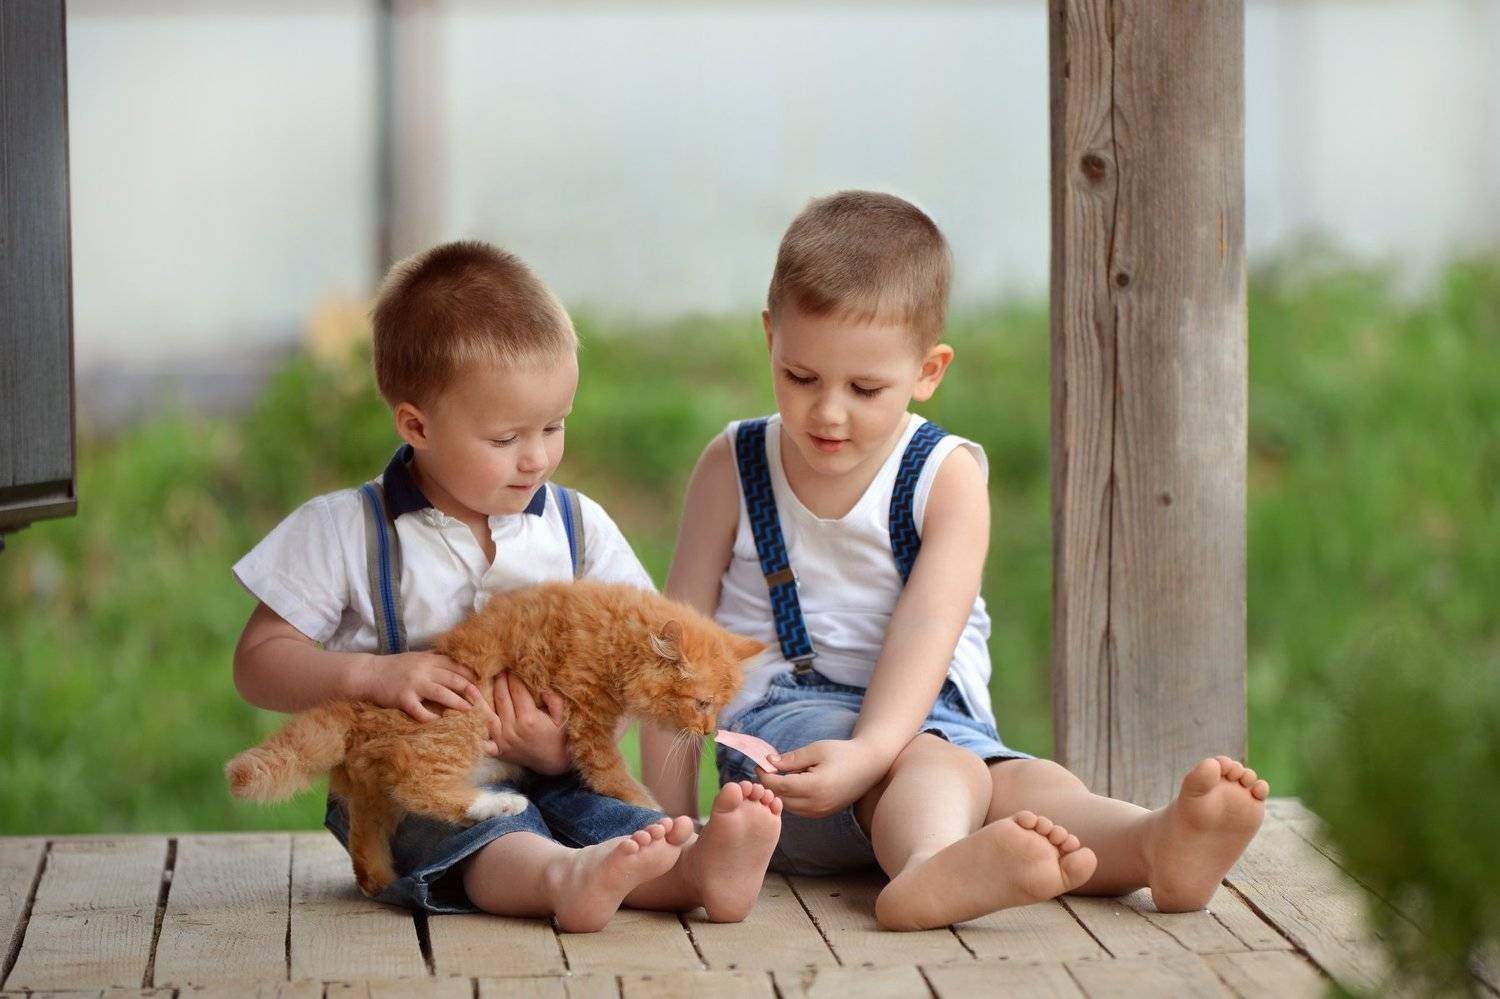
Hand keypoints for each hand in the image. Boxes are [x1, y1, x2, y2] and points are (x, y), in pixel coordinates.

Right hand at [352, 651, 480, 722]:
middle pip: (453, 679)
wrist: (367, 674)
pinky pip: (421, 711)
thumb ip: (435, 661)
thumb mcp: (416, 658)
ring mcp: (413, 684)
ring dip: (458, 703)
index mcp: (428, 659)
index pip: (456, 665)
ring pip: (442, 693)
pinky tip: (440, 722)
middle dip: (469, 689)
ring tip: (469, 710)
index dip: (471, 675)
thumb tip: (458, 666)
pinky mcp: (402, 698)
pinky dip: (431, 718)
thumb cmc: (395, 667)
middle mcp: (423, 669)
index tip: (483, 684)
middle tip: (481, 700)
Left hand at [467, 673, 571, 775]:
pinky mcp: (497, 750)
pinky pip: (481, 739)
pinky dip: (473, 729)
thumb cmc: (559, 737)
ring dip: (478, 699)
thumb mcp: (562, 718)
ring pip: (487, 715)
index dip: (513, 676)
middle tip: (497, 668)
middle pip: (501, 697)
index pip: (517, 690)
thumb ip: (555, 701)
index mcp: (529, 719)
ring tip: (470, 684)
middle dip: (499, 680)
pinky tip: (464, 718)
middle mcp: (513, 729)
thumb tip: (543, 687)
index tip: (511, 665)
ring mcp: (503, 740)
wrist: (554, 763)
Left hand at [757, 738, 892, 818]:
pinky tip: (793, 784)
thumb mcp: (816, 749)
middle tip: (765, 769)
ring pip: (789, 807)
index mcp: (815, 786)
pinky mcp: (824, 813)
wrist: (870, 764)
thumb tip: (769, 763)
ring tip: (779, 775)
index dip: (765, 776)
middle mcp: (817, 804)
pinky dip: (791, 799)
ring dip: (780, 793)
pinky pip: (800, 810)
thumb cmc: (843, 753)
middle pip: (781, 799)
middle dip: (770, 785)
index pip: (779, 786)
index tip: (759, 764)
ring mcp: (821, 811)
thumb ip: (791, 758)